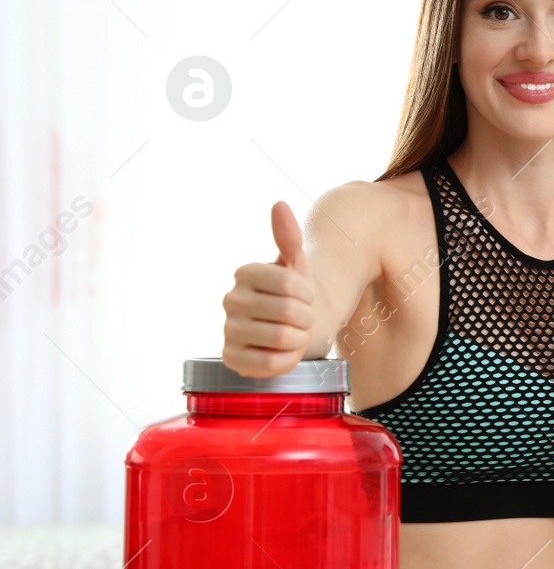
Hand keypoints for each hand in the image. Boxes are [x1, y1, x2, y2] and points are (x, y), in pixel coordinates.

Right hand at [221, 201, 316, 377]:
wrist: (293, 329)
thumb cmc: (296, 296)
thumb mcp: (297, 266)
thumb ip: (289, 237)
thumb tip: (280, 204)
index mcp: (245, 273)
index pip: (291, 283)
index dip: (309, 294)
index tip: (305, 297)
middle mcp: (230, 300)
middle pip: (289, 311)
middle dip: (306, 318)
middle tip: (302, 318)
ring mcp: (229, 330)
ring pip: (282, 337)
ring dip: (299, 338)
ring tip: (293, 332)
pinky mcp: (232, 359)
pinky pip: (270, 363)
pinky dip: (286, 359)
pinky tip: (282, 352)